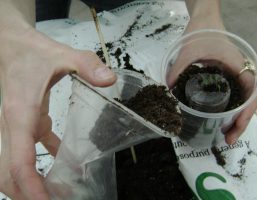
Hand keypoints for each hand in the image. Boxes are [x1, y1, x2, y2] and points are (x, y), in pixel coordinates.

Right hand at [0, 27, 115, 198]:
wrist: (13, 44)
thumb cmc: (33, 52)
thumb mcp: (63, 55)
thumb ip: (87, 66)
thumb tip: (110, 80)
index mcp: (20, 115)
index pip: (19, 162)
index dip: (31, 188)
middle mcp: (14, 126)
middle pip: (10, 174)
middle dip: (27, 194)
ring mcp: (18, 126)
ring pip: (16, 165)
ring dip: (33, 183)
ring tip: (60, 193)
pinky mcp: (27, 122)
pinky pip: (33, 149)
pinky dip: (45, 162)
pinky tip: (66, 165)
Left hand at [167, 17, 256, 144]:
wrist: (205, 21)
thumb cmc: (202, 32)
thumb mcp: (188, 51)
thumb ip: (177, 70)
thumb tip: (167, 91)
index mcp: (239, 66)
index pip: (252, 92)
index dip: (247, 112)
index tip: (235, 126)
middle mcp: (242, 73)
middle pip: (250, 102)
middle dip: (241, 122)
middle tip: (228, 139)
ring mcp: (236, 76)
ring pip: (244, 101)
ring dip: (237, 119)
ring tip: (226, 135)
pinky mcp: (229, 78)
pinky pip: (235, 97)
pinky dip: (231, 111)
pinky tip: (221, 120)